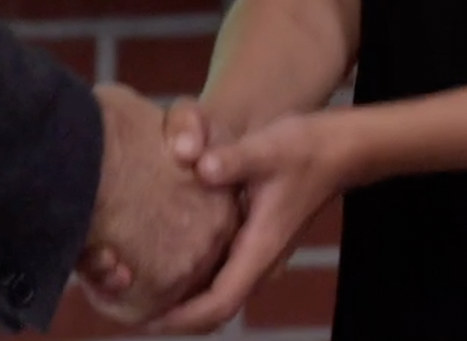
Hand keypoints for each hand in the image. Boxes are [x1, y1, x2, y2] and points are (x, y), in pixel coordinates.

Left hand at [149, 110, 358, 332]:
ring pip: (216, 297)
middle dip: (174, 317)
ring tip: (138, 293)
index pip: (220, 304)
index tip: (145, 320)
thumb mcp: (268, 147)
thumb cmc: (304, 148)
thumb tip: (200, 166)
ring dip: (181, 303)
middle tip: (128, 309)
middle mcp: (259, 262)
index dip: (182, 318)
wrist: (338, 150)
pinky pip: (219, 278)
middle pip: (214, 311)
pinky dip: (191, 283)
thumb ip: (234, 158)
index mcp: (260, 248)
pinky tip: (163, 266)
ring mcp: (258, 256)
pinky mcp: (254, 244)